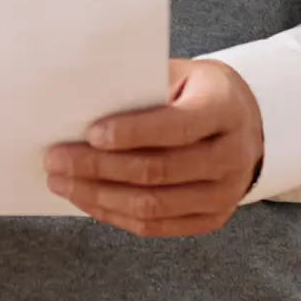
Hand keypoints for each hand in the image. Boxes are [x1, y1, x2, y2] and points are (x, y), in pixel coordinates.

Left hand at [46, 58, 261, 236]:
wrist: (243, 123)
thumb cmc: (198, 92)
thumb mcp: (181, 74)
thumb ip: (143, 87)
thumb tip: (86, 105)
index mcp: (225, 110)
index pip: (177, 127)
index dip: (132, 133)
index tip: (90, 134)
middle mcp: (232, 156)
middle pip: (159, 171)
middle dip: (99, 167)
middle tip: (56, 159)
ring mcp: (225, 193)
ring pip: (154, 206)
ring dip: (99, 196)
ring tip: (62, 182)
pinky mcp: (211, 218)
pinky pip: (156, 226)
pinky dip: (115, 215)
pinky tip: (87, 200)